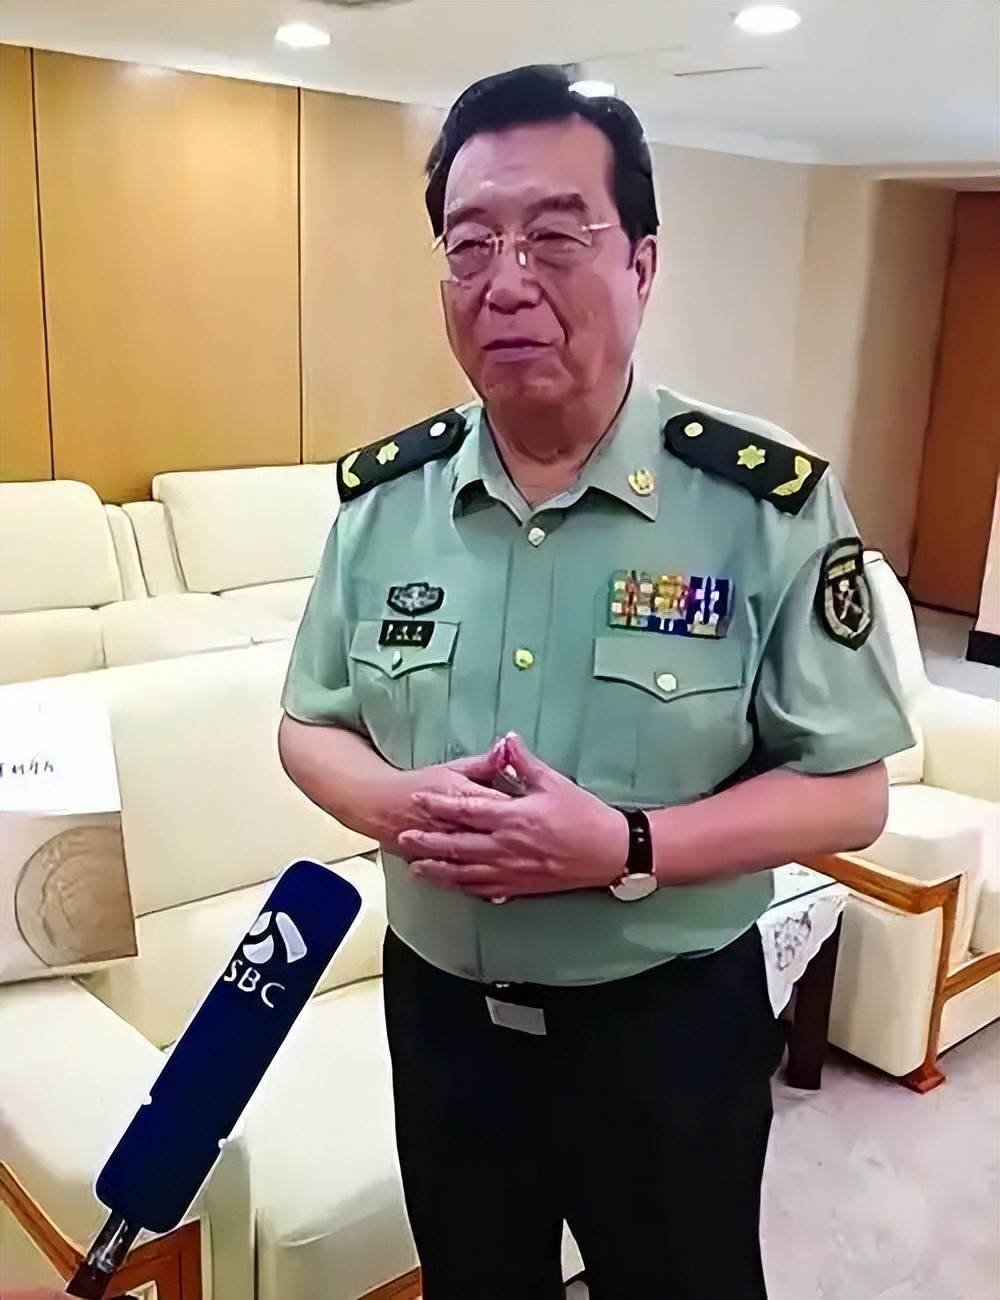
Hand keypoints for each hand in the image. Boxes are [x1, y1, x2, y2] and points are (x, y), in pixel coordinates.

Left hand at [397, 734, 628, 898]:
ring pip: (465, 873)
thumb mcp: (554, 782)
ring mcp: (511, 871)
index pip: (465, 810)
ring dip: (438, 871)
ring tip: (416, 870)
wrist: (610, 852)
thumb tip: (507, 739)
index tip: (418, 800)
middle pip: (456, 846)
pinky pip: (485, 890)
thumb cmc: (584, 814)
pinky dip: (465, 888)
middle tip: (403, 839)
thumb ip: (525, 762)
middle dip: (427, 843)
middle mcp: (505, 847)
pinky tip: (453, 886)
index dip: (438, 805)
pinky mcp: (521, 888)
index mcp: (512, 817)